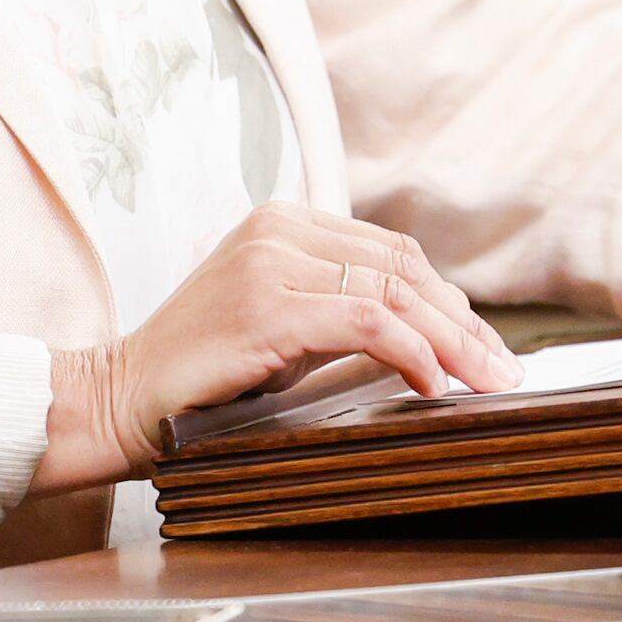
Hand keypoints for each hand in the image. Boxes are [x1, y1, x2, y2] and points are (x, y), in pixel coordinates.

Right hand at [37, 203, 517, 492]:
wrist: (118, 399)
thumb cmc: (200, 379)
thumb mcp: (283, 332)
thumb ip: (343, 319)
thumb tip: (436, 340)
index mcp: (283, 222)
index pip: (392, 253)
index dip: (449, 301)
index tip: (485, 347)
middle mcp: (278, 227)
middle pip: (403, 267)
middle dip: (464, 322)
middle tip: (503, 371)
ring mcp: (270, 261)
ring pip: (394, 292)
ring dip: (453, 341)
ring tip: (484, 382)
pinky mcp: (267, 306)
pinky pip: (367, 323)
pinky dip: (413, 352)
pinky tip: (432, 385)